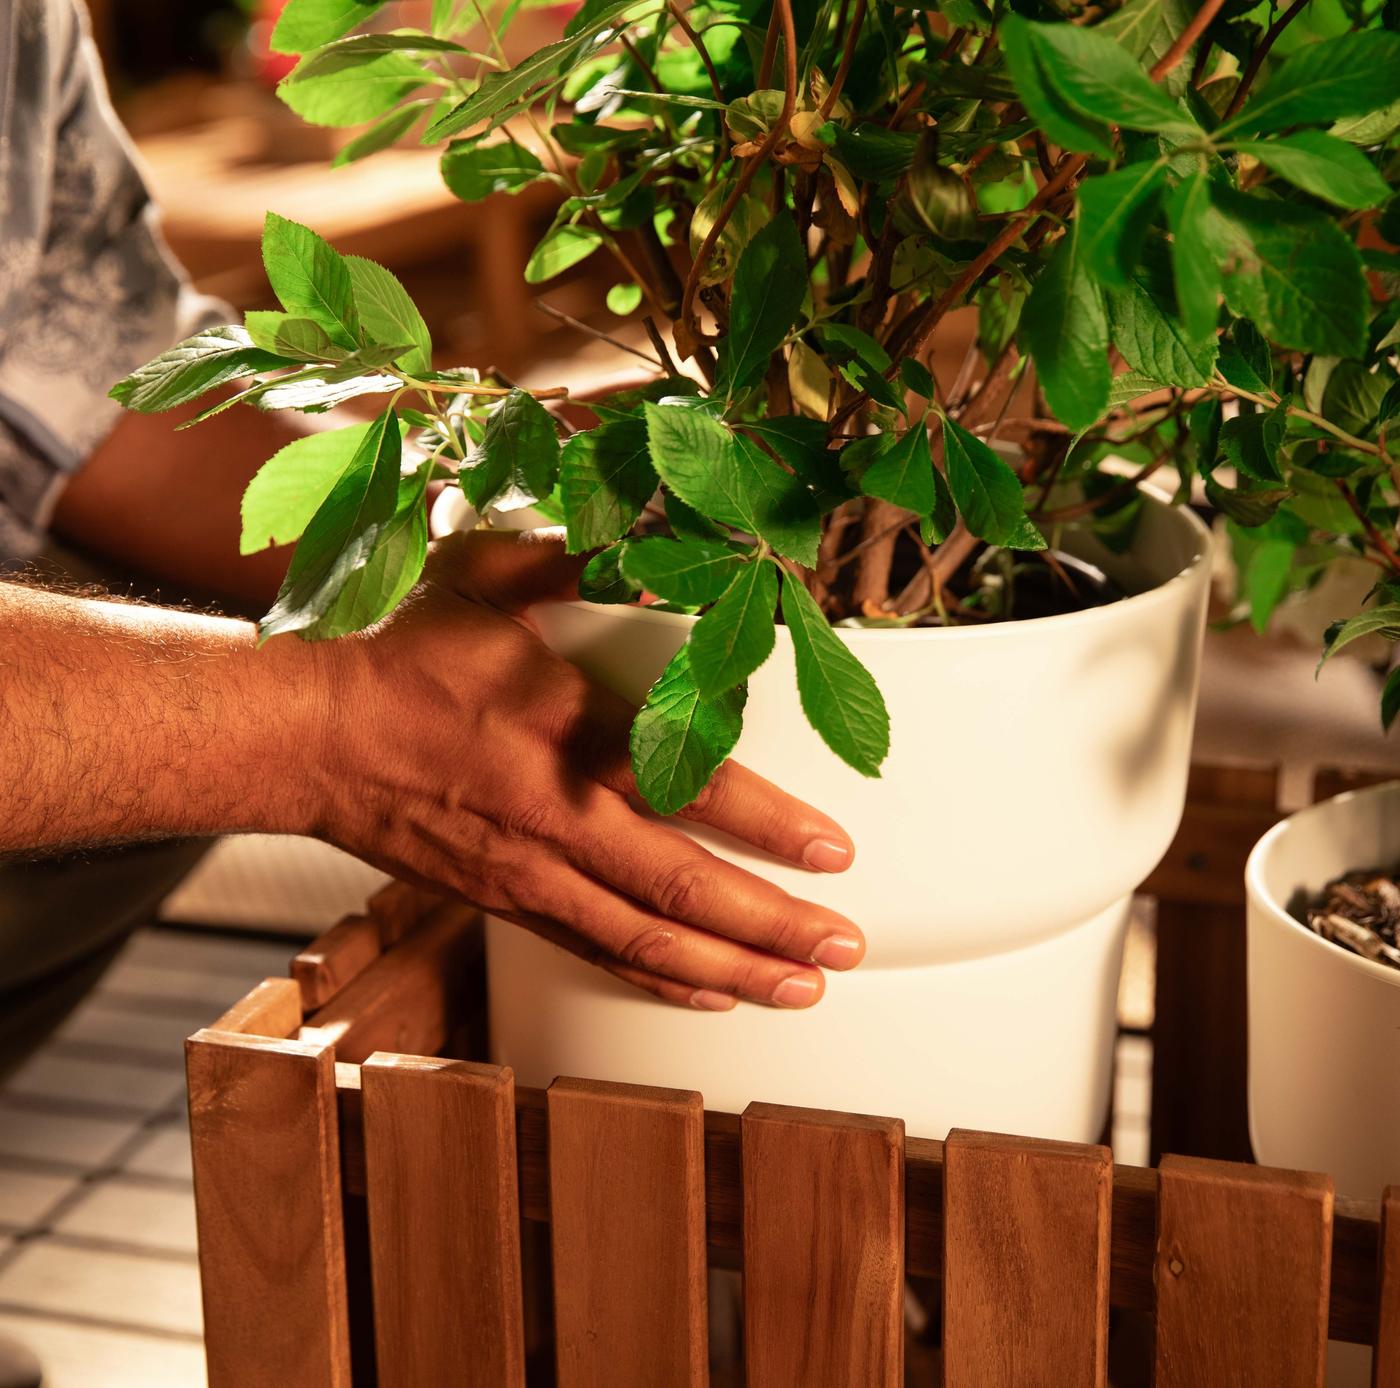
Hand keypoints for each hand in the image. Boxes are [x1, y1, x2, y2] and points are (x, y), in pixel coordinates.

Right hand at [306, 530, 863, 1009]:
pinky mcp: (503, 900)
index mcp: (563, 728)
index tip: (836, 850)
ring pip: (644, 940)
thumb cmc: (397, 649)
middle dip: (773, 925)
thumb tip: (661, 529)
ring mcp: (526, 870)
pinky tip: (708, 991)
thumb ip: (581, 557)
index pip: (691, 786)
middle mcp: (553, 815)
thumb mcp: (487, 572)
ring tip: (800, 986)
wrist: (304, 734)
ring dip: (731, 969)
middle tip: (845, 946)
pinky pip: (593, 952)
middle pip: (682, 889)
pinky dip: (657, 976)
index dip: (771, 825)